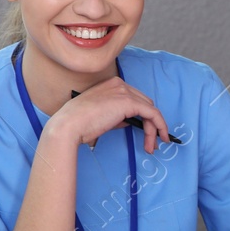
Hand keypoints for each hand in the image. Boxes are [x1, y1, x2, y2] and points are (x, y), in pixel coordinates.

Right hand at [46, 75, 169, 154]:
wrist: (69, 125)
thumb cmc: (79, 123)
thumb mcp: (102, 116)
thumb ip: (117, 116)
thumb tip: (130, 121)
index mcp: (111, 85)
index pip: (134, 99)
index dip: (143, 117)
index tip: (147, 133)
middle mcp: (119, 84)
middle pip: (145, 104)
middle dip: (151, 124)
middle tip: (152, 143)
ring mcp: (124, 92)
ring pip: (150, 110)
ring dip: (154, 129)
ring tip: (152, 146)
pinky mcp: (129, 102)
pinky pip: (152, 113)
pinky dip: (159, 125)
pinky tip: (160, 137)